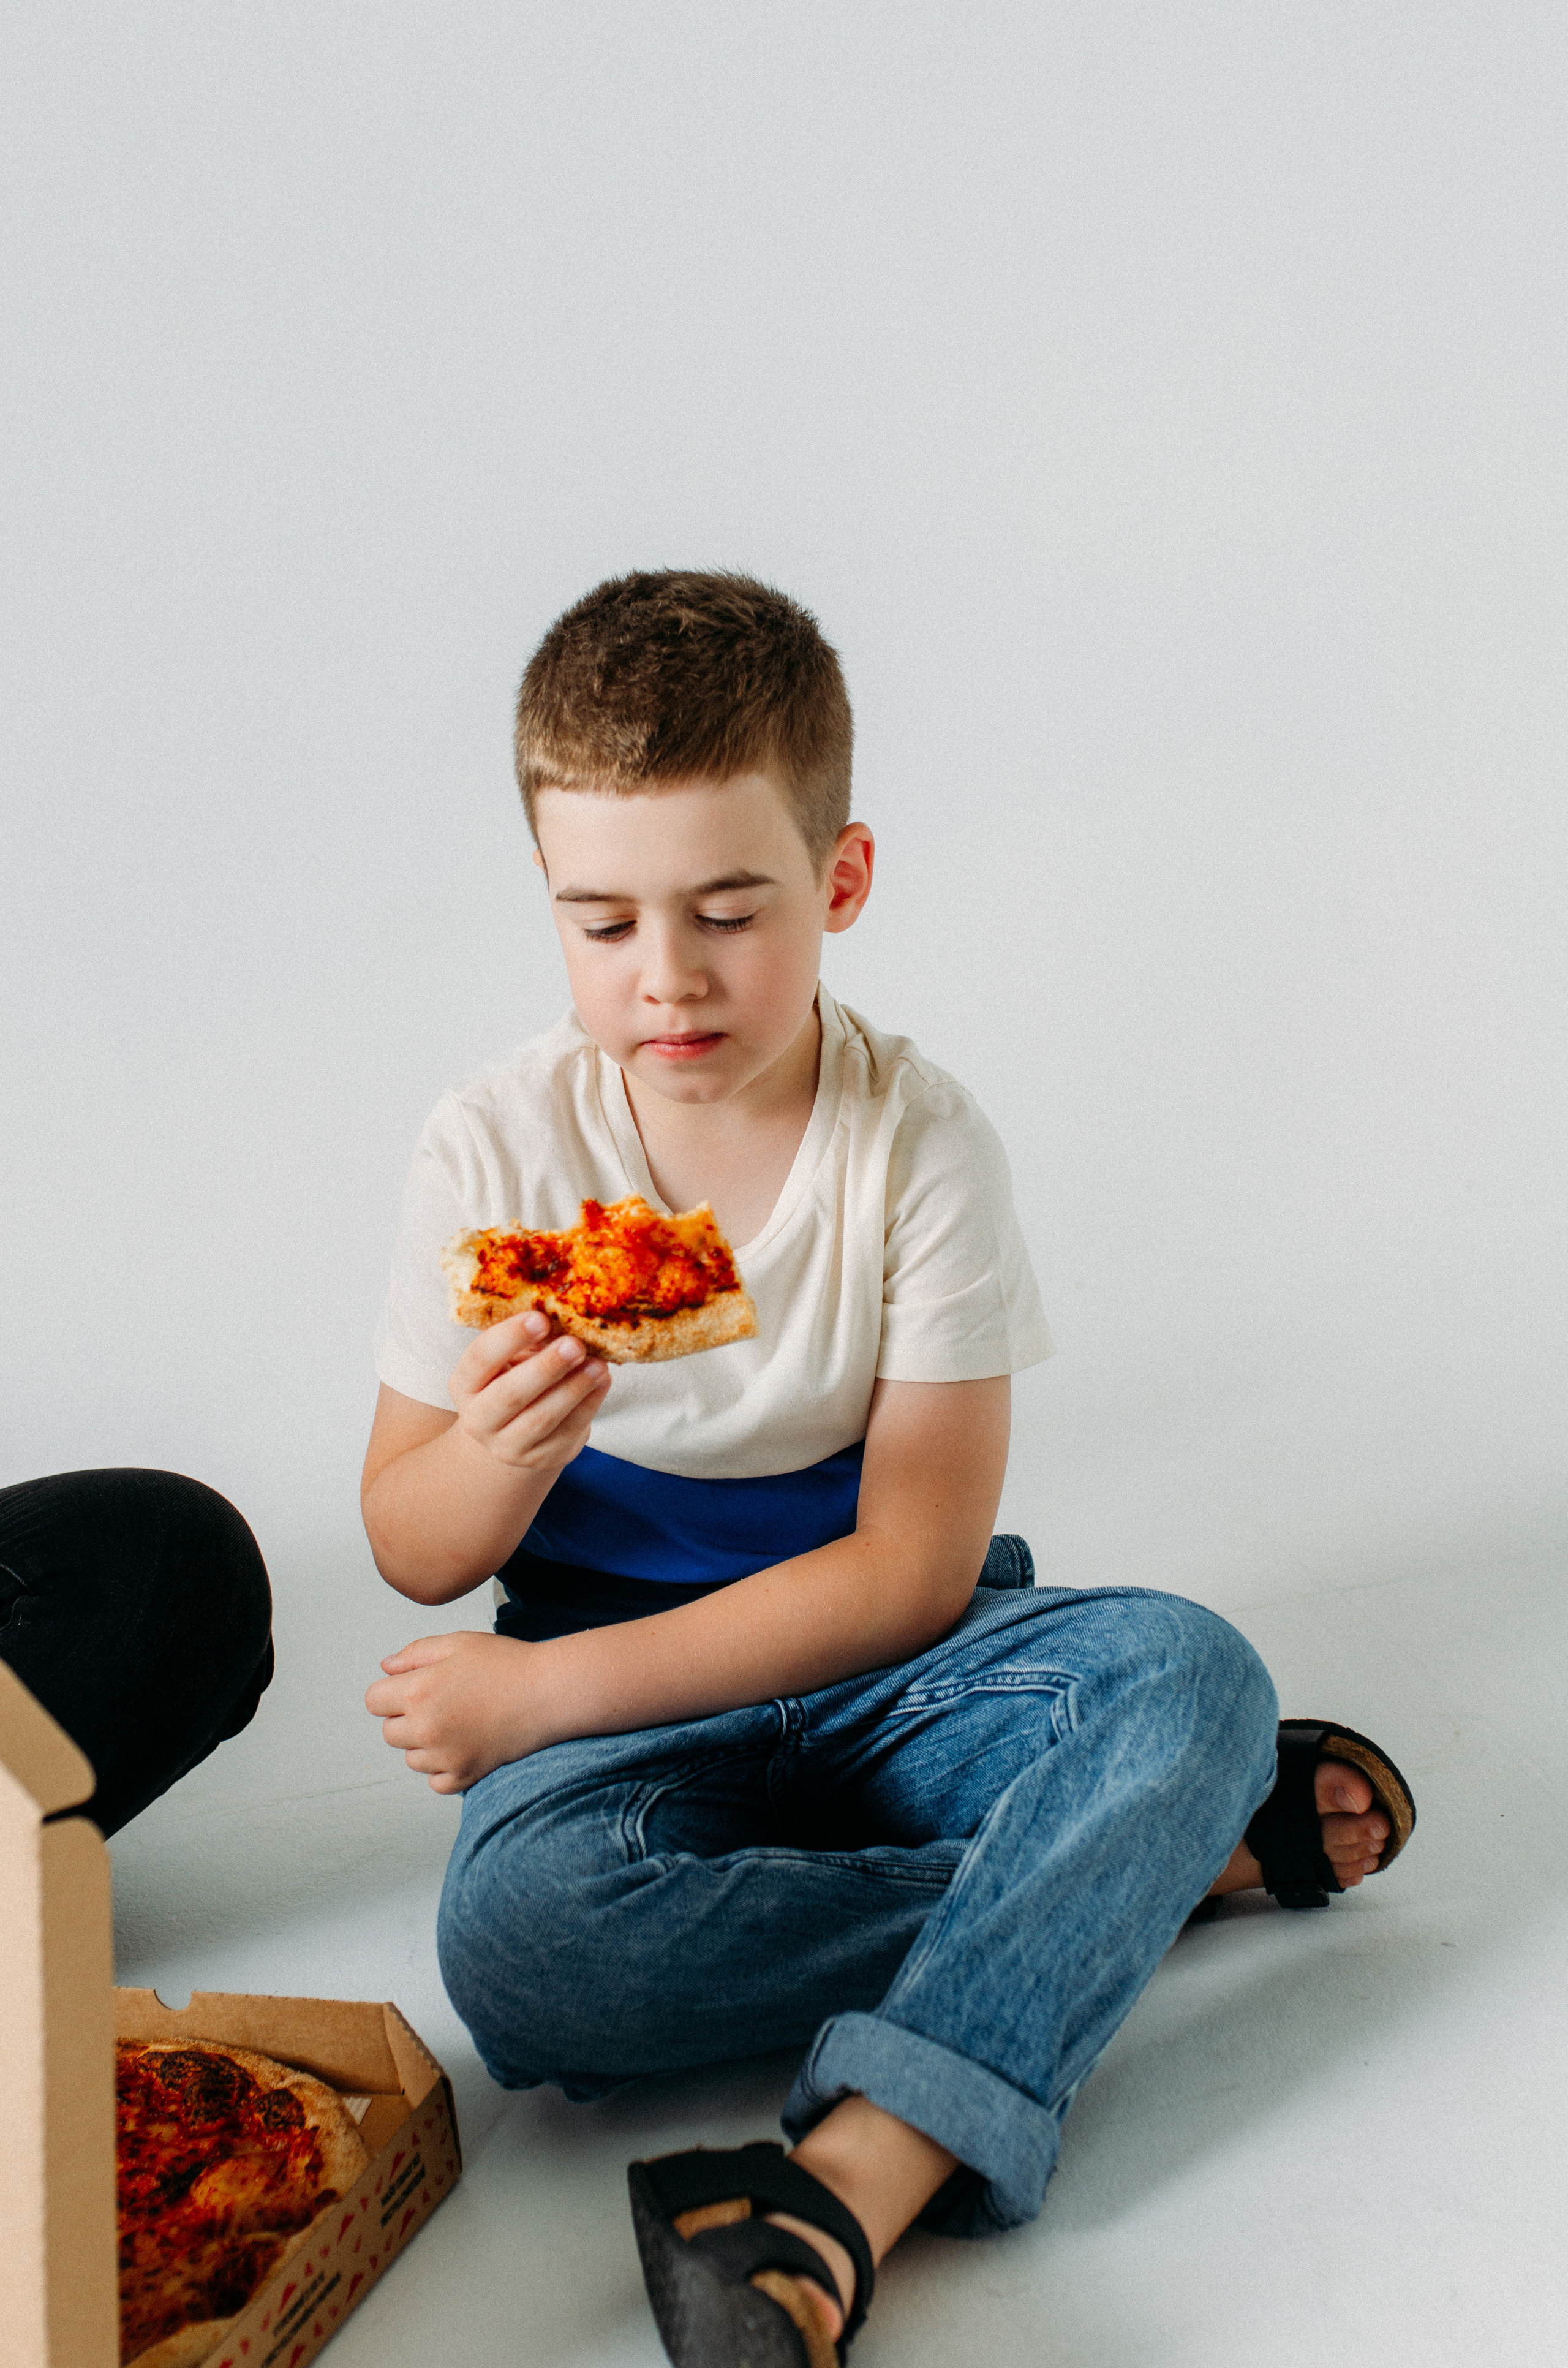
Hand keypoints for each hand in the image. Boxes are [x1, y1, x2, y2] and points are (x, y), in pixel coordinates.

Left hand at [366, 1630, 547, 1791]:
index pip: (373, 1701)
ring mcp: (444, 1756)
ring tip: (458, 1723)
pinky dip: (445, 1768)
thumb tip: (385, 1668)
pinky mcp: (464, 1776)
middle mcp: (425, 1728)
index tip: (414, 1687)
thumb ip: (414, 1654)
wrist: (548, 1692)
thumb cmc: (505, 1663)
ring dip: (425, 1744)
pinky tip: (465, 1746)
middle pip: (389, 1732)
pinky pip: (436, 1782)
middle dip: (406, 1718)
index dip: (390, 1692)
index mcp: (418, 1691)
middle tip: (442, 1703)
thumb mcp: (457, 1643)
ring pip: (411, 1758)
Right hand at [450, 1308, 609, 1474]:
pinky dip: (590, 1404)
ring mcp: (509, 1446)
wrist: (515, 1431)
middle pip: (510, 1395)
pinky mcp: (542, 1458)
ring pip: (542, 1418)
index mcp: (464, 1385)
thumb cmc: (514, 1378)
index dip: (509, 1337)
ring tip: (598, 1364)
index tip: (541, 1318)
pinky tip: (603, 1380)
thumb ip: (528, 1338)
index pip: (480, 1359)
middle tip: (574, 1344)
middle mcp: (479, 1420)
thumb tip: (565, 1310)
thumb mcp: (510, 1357)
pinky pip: (569, 1431)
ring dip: (574, 1389)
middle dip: (545, 1368)